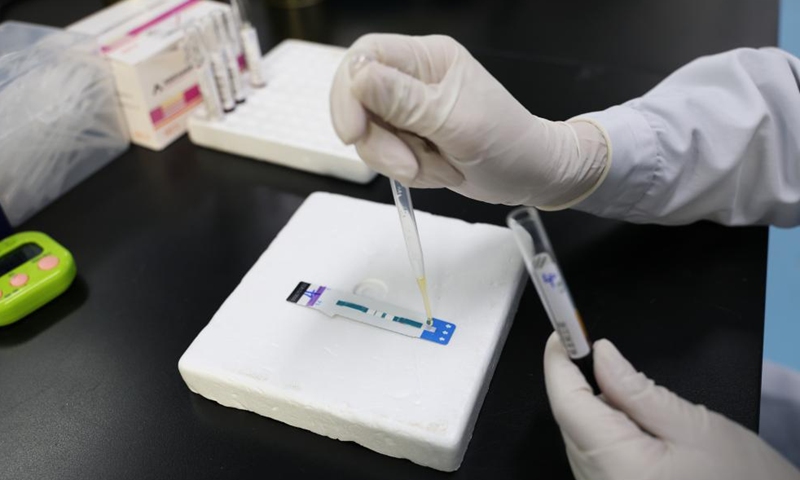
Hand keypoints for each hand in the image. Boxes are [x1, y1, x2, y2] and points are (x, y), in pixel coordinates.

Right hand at [330, 33, 609, 208]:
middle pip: (358, 100)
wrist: (532, 176)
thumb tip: (357, 76)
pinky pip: (384, 154)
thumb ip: (405, 101)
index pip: (365, 55)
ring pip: (369, 134)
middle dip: (379, 142)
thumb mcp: (457, 124)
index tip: (354, 134)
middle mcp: (413, 78)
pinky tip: (439, 171)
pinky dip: (407, 171)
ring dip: (398, 161)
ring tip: (440, 168)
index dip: (348, 93)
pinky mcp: (408, 137)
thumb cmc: (509, 145)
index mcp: (428, 58)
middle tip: (409, 166)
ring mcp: (409, 110)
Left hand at [543, 333, 799, 479]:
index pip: (566, 404)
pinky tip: (638, 430)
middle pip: (570, 422)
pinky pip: (596, 460)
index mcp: (615, 465)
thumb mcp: (693, 427)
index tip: (562, 334)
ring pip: (581, 441)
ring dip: (596, 413)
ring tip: (639, 405)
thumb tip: (601, 355)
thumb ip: (638, 390)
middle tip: (599, 354)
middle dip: (579, 385)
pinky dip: (607, 436)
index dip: (558, 364)